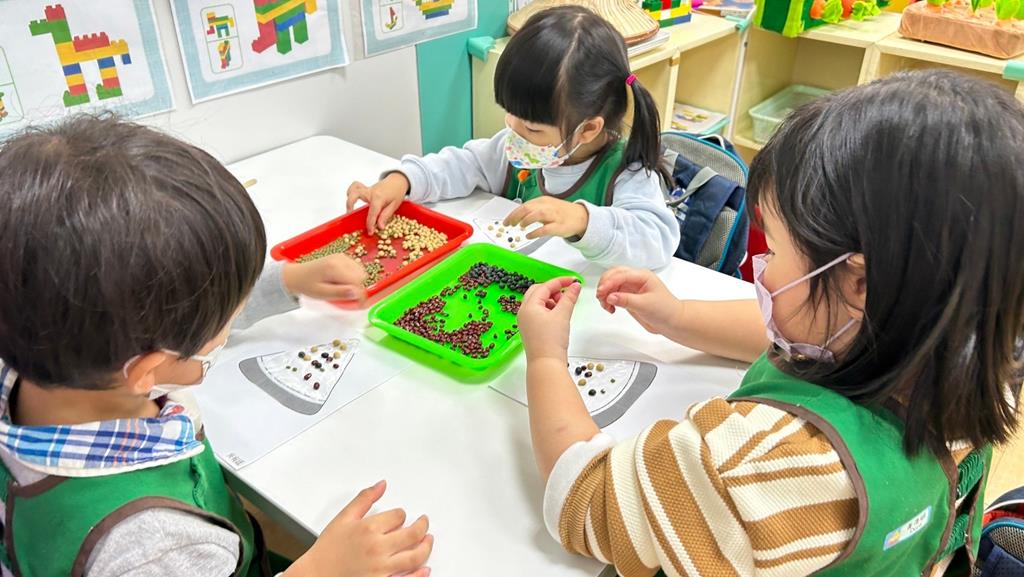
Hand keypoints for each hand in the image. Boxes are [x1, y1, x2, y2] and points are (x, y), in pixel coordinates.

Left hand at [283, 254, 366, 301]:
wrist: (297, 275)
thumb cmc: (307, 285)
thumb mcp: (321, 293)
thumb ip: (340, 293)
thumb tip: (357, 293)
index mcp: (334, 268)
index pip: (358, 281)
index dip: (360, 295)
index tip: (358, 304)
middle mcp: (340, 259)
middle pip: (362, 276)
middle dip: (357, 288)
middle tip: (345, 296)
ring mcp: (342, 257)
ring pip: (361, 271)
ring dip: (356, 282)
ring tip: (341, 288)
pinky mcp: (342, 257)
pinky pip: (356, 268)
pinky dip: (353, 276)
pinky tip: (341, 281)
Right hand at [287, 481, 432, 576]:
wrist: (315, 576)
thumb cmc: (327, 550)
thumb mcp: (343, 518)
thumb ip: (364, 499)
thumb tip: (381, 485)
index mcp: (368, 529)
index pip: (399, 516)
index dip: (402, 514)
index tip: (401, 516)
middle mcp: (377, 548)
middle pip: (413, 534)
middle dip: (422, 526)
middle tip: (424, 524)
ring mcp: (381, 569)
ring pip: (415, 556)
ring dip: (426, 547)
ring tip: (428, 541)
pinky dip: (420, 574)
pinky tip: (425, 568)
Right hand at [347, 173, 409, 233]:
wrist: (398, 181)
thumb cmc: (397, 192)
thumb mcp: (394, 205)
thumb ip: (385, 215)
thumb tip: (380, 227)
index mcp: (379, 197)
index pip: (372, 212)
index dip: (370, 223)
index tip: (370, 232)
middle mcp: (370, 192)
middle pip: (355, 195)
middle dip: (350, 205)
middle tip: (351, 215)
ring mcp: (367, 189)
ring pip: (353, 189)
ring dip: (349, 199)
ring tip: (350, 210)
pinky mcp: (365, 189)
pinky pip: (355, 187)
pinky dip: (351, 192)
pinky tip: (352, 200)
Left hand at [504, 197, 588, 239]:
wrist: (581, 217)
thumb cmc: (563, 213)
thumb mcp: (547, 207)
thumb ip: (533, 211)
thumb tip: (518, 216)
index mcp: (543, 201)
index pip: (524, 205)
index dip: (513, 213)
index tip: (506, 221)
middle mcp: (548, 206)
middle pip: (528, 208)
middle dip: (515, 216)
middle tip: (509, 224)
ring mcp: (554, 216)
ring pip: (537, 214)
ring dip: (526, 220)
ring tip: (520, 227)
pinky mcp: (559, 226)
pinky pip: (545, 229)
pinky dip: (535, 232)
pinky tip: (529, 235)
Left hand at [517, 277, 581, 362]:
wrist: (546, 364)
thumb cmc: (551, 341)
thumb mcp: (563, 315)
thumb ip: (569, 297)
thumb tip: (575, 286)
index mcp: (528, 306)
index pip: (545, 286)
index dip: (560, 281)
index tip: (573, 280)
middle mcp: (524, 312)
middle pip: (538, 292)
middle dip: (553, 290)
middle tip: (567, 293)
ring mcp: (526, 321)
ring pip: (538, 302)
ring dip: (551, 300)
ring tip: (563, 306)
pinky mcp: (530, 329)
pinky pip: (538, 313)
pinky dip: (548, 310)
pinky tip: (558, 315)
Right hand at [596, 267, 682, 335]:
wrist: (672, 322)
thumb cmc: (665, 310)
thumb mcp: (645, 305)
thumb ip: (626, 300)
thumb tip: (610, 297)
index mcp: (642, 276)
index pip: (621, 274)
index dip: (609, 282)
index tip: (601, 292)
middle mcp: (635, 279)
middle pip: (613, 275)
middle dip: (604, 284)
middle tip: (600, 297)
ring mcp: (631, 288)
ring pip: (611, 284)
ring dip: (605, 293)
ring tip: (606, 306)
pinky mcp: (628, 297)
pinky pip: (613, 294)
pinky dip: (608, 300)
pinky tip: (610, 308)